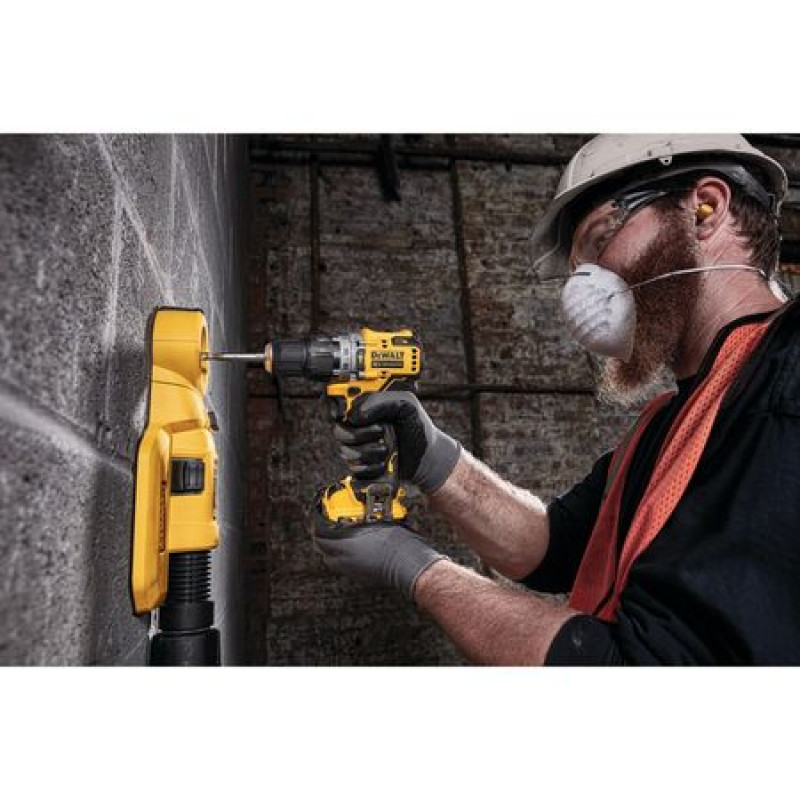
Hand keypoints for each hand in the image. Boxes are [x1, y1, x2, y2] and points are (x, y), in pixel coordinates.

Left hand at [313, 514, 447, 599]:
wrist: (407, 562)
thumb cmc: (396, 541)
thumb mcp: (378, 522)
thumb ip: (361, 519)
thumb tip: (355, 511)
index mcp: (346, 545)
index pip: (320, 535)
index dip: (317, 524)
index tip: (320, 516)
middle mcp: (345, 559)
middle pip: (322, 549)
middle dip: (321, 537)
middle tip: (326, 527)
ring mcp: (351, 569)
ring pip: (331, 559)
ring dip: (330, 548)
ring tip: (337, 537)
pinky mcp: (359, 575)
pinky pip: (342, 565)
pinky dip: (341, 556)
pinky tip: (351, 548)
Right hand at [333, 392, 461, 493]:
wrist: (427, 458)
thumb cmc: (417, 428)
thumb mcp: (406, 404)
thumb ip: (382, 401)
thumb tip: (357, 414)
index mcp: (365, 406)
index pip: (337, 403)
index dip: (334, 408)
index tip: (347, 415)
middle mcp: (358, 426)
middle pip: (339, 430)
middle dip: (361, 434)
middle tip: (381, 432)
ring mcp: (358, 447)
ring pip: (346, 451)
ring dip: (370, 453)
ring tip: (387, 450)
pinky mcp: (361, 466)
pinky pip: (354, 469)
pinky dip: (371, 469)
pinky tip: (384, 464)